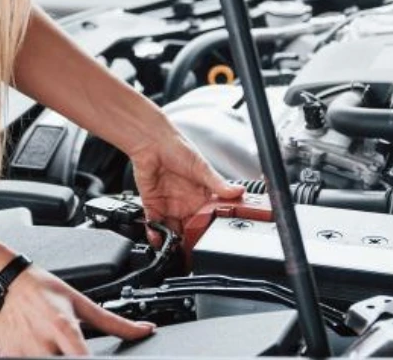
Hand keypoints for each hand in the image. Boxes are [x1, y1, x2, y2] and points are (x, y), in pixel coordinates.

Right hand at [0, 266, 154, 355]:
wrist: (7, 283)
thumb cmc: (43, 290)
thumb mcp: (81, 303)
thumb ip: (114, 322)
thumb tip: (143, 330)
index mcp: (64, 328)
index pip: (83, 359)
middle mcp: (43, 343)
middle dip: (72, 358)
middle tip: (72, 347)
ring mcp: (23, 353)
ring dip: (57, 358)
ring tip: (56, 347)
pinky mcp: (8, 357)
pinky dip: (37, 358)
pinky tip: (39, 349)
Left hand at [130, 132, 244, 244]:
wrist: (152, 141)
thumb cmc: (178, 148)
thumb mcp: (202, 168)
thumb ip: (218, 184)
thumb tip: (239, 192)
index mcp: (201, 196)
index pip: (207, 219)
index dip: (207, 231)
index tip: (208, 241)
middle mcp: (186, 203)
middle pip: (189, 229)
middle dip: (189, 241)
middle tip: (189, 251)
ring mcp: (169, 205)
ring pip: (171, 230)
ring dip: (171, 241)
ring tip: (173, 249)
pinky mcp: (152, 205)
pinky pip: (153, 225)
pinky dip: (154, 234)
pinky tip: (158, 239)